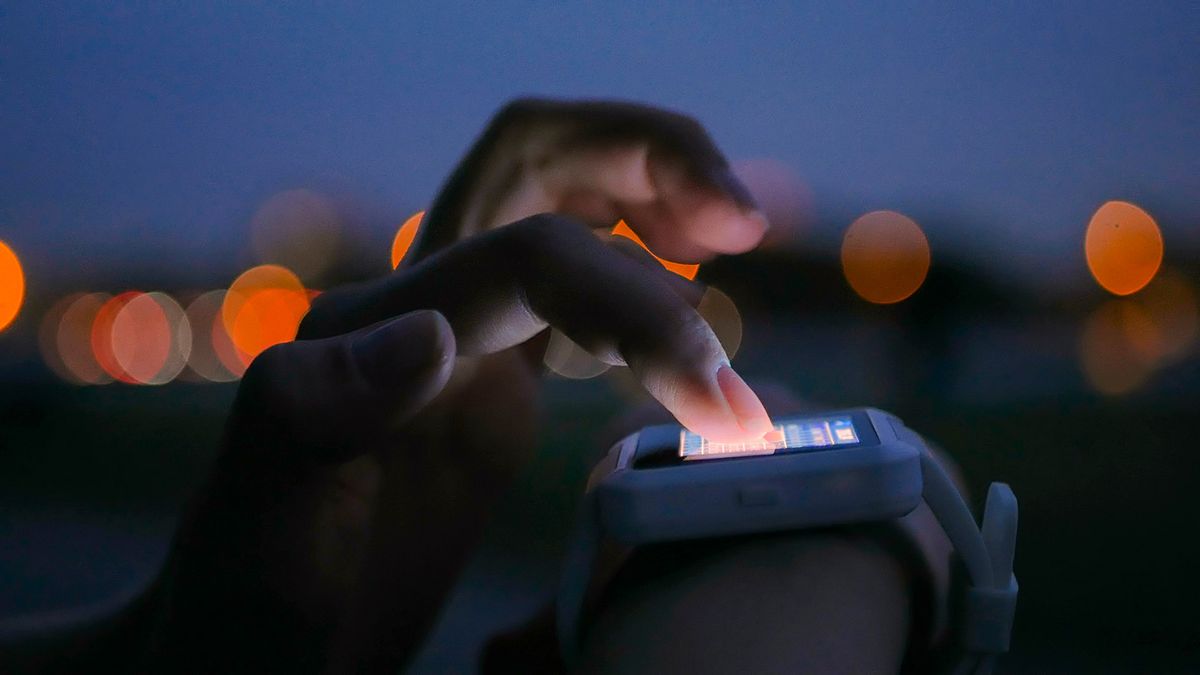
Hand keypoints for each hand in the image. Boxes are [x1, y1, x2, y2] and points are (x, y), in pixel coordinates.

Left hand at [147, 99, 770, 673]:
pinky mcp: (488, 382)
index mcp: (376, 331)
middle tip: (741, 219)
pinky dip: (639, 264)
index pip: (535, 254)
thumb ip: (311, 416)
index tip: (723, 407)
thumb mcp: (263, 524)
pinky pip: (573, 282)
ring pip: (561, 206)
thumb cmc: (246, 600)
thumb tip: (430, 336)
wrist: (245, 646)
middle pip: (538, 162)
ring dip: (651, 195)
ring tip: (731, 233)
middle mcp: (422, 312)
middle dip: (650, 161)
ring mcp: (459, 342)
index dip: (643, 305)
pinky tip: (680, 310)